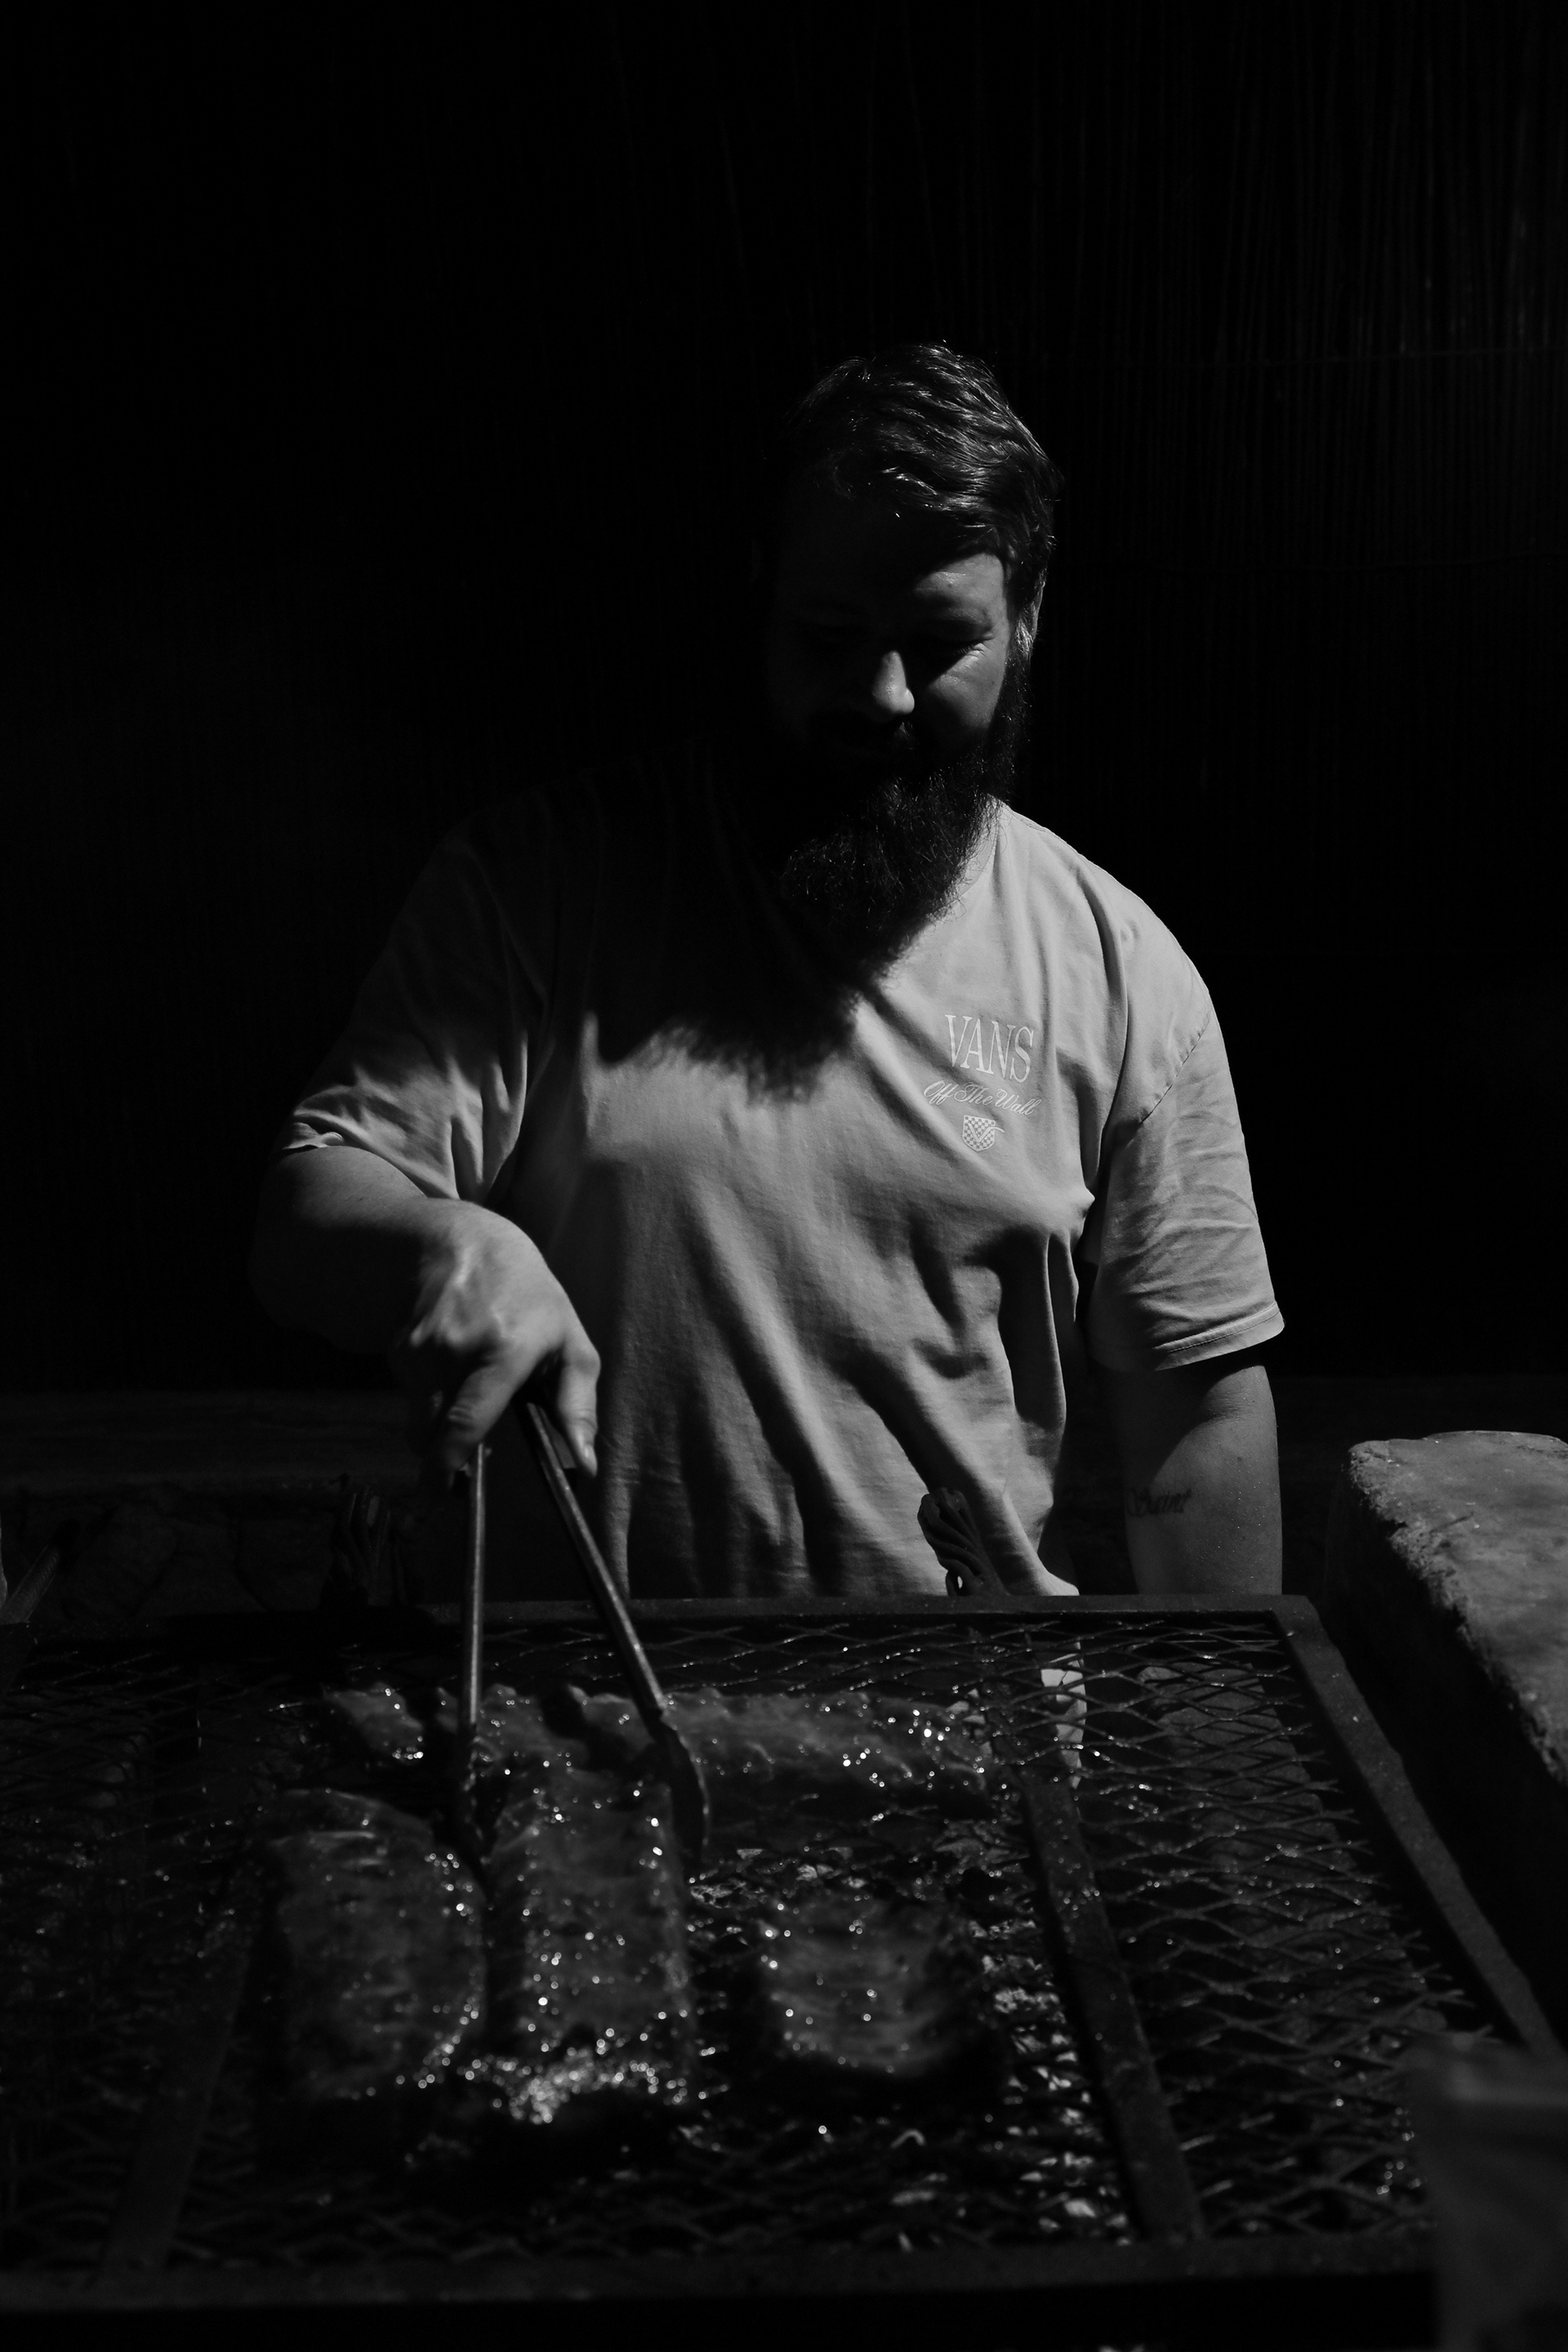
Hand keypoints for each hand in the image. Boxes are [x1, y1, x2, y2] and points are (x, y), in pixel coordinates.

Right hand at [387, 1205, 599, 1497]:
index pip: (466, 1422)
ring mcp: (420, 1346)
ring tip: (466, 1399)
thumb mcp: (570, 1343)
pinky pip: (410, 1397)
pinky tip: (448, 1371)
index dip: (447, 1467)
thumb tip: (585, 1464)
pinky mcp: (398, 1347)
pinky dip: (427, 1399)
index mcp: (506, 1350)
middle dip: (438, 1463)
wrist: (462, 1243)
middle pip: (432, 1432)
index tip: (439, 1498)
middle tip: (450, 1482)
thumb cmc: (529, 1298)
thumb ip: (578, 1406)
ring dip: (438, 1427)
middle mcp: (456, 1348)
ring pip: (419, 1419)